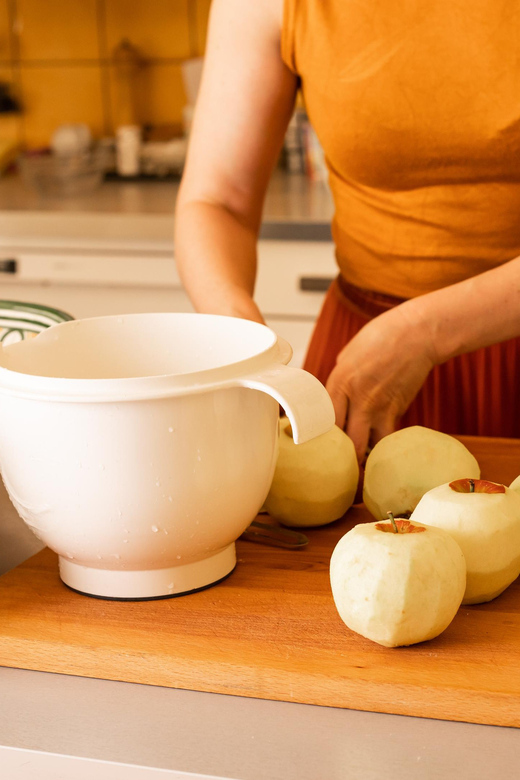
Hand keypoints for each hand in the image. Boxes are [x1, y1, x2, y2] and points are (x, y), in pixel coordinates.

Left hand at [325, 302, 436, 461]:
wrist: (418, 333)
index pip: (324, 420)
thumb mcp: (349, 354)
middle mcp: (358, 398)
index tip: (318, 443)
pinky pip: (387, 436)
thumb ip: (340, 377)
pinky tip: (378, 445)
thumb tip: (334, 394)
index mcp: (340, 381)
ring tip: (359, 458)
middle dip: (341, 454)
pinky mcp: (399, 410)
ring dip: (363, 453)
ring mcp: (380, 407)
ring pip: (369, 446)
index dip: (320, 436)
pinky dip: (382, 444)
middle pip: (345, 440)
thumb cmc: (382, 336)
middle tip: (338, 459)